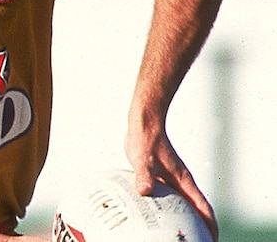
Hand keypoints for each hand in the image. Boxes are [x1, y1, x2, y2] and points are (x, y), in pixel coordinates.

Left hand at [125, 123, 218, 240]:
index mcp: (183, 181)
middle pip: (196, 208)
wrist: (144, 124)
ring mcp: (172, 179)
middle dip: (201, 226)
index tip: (213, 240)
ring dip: (187, 218)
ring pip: (184, 203)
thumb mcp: (142, 160)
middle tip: (199, 241)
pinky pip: (170, 197)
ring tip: (182, 233)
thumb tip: (144, 191)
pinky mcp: (162, 175)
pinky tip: (158, 214)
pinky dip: (170, 208)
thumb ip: (144, 176)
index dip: (209, 225)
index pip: (202, 207)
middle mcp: (181, 182)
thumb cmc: (145, 140)